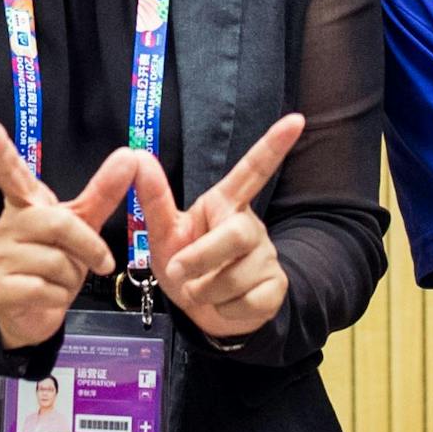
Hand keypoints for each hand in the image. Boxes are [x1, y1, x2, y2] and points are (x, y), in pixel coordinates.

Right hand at [0, 121, 138, 350]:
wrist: (30, 312)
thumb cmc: (55, 261)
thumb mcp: (82, 225)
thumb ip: (103, 192)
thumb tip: (130, 155)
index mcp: (25, 204)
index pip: (9, 171)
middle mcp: (9, 225)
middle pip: (58, 223)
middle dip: (89, 247)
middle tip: (103, 263)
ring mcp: (0, 257)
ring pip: (57, 263)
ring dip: (73, 278)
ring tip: (62, 281)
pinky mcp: (0, 288)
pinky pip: (45, 290)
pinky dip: (59, 297)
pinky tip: (49, 297)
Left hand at [149, 115, 303, 340]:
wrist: (201, 312)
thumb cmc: (184, 264)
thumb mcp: (162, 233)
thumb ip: (153, 198)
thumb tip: (137, 155)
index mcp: (224, 205)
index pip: (253, 171)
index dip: (273, 146)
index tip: (296, 119)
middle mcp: (250, 225)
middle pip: (236, 235)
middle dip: (202, 258)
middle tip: (178, 272)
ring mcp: (266, 257)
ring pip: (236, 276)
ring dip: (205, 291)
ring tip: (199, 289)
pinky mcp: (275, 288)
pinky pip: (247, 301)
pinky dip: (222, 310)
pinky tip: (222, 303)